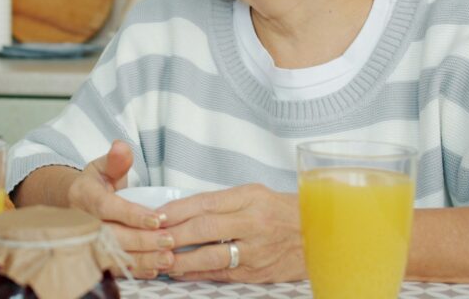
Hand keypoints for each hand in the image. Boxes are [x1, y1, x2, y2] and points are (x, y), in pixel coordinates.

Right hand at [67, 140, 177, 278]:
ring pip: (114, 255)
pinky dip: (135, 270)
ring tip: (167, 258)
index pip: (107, 207)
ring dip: (142, 259)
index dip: (131, 215)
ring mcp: (87, 241)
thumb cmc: (95, 184)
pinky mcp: (95, 255)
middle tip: (170, 240)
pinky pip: (114, 268)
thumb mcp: (102, 167)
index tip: (157, 219)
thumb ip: (115, 159)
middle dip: (142, 240)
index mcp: (83, 196)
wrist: (73, 204)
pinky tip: (155, 269)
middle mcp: (82, 221)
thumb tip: (121, 146)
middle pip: (112, 235)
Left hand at [161, 184, 304, 282]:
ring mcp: (256, 250)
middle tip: (150, 237)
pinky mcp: (257, 272)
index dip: (176, 210)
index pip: (205, 203)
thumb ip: (221, 201)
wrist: (318, 236)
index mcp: (250, 198)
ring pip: (210, 255)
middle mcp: (254, 223)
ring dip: (180, 258)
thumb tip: (181, 209)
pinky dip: (197, 273)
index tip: (154, 215)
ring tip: (160, 257)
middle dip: (172, 234)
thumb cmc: (280, 211)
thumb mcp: (254, 194)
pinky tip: (180, 270)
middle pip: (204, 228)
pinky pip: (221, 273)